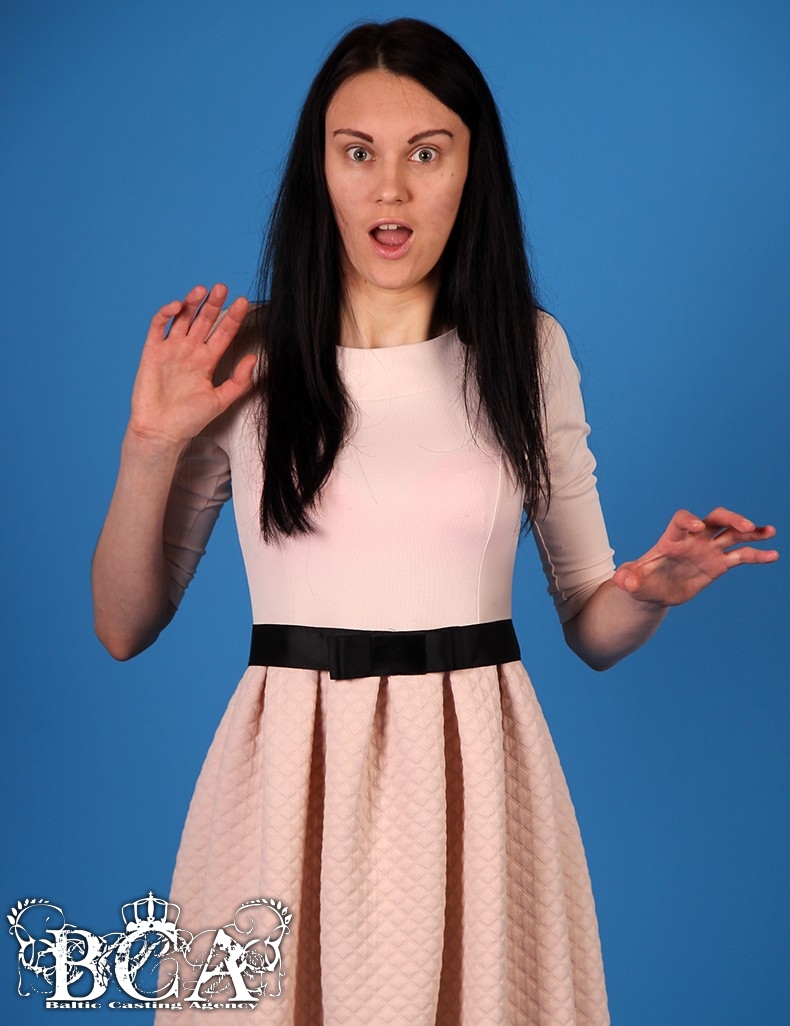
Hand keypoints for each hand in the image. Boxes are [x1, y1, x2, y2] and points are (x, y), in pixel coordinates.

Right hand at [129, 283, 256, 446]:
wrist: (161, 431)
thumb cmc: (188, 420)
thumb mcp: (220, 401)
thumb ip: (238, 381)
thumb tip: (253, 359)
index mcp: (207, 361)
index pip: (223, 333)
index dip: (233, 318)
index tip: (244, 302)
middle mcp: (190, 352)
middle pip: (204, 321)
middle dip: (214, 304)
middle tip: (223, 288)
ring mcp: (171, 349)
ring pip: (183, 319)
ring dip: (191, 303)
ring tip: (202, 290)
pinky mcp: (152, 351)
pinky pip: (158, 327)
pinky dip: (166, 314)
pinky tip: (176, 306)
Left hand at [612, 507, 777, 606]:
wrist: (654, 591)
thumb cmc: (640, 581)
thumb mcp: (631, 582)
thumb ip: (628, 579)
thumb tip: (623, 581)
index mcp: (671, 539)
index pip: (680, 521)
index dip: (688, 520)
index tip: (696, 527)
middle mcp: (694, 539)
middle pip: (714, 519)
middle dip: (729, 519)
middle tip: (745, 526)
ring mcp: (708, 550)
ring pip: (732, 534)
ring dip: (750, 532)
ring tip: (769, 532)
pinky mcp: (719, 564)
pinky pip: (740, 556)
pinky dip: (756, 555)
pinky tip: (772, 555)